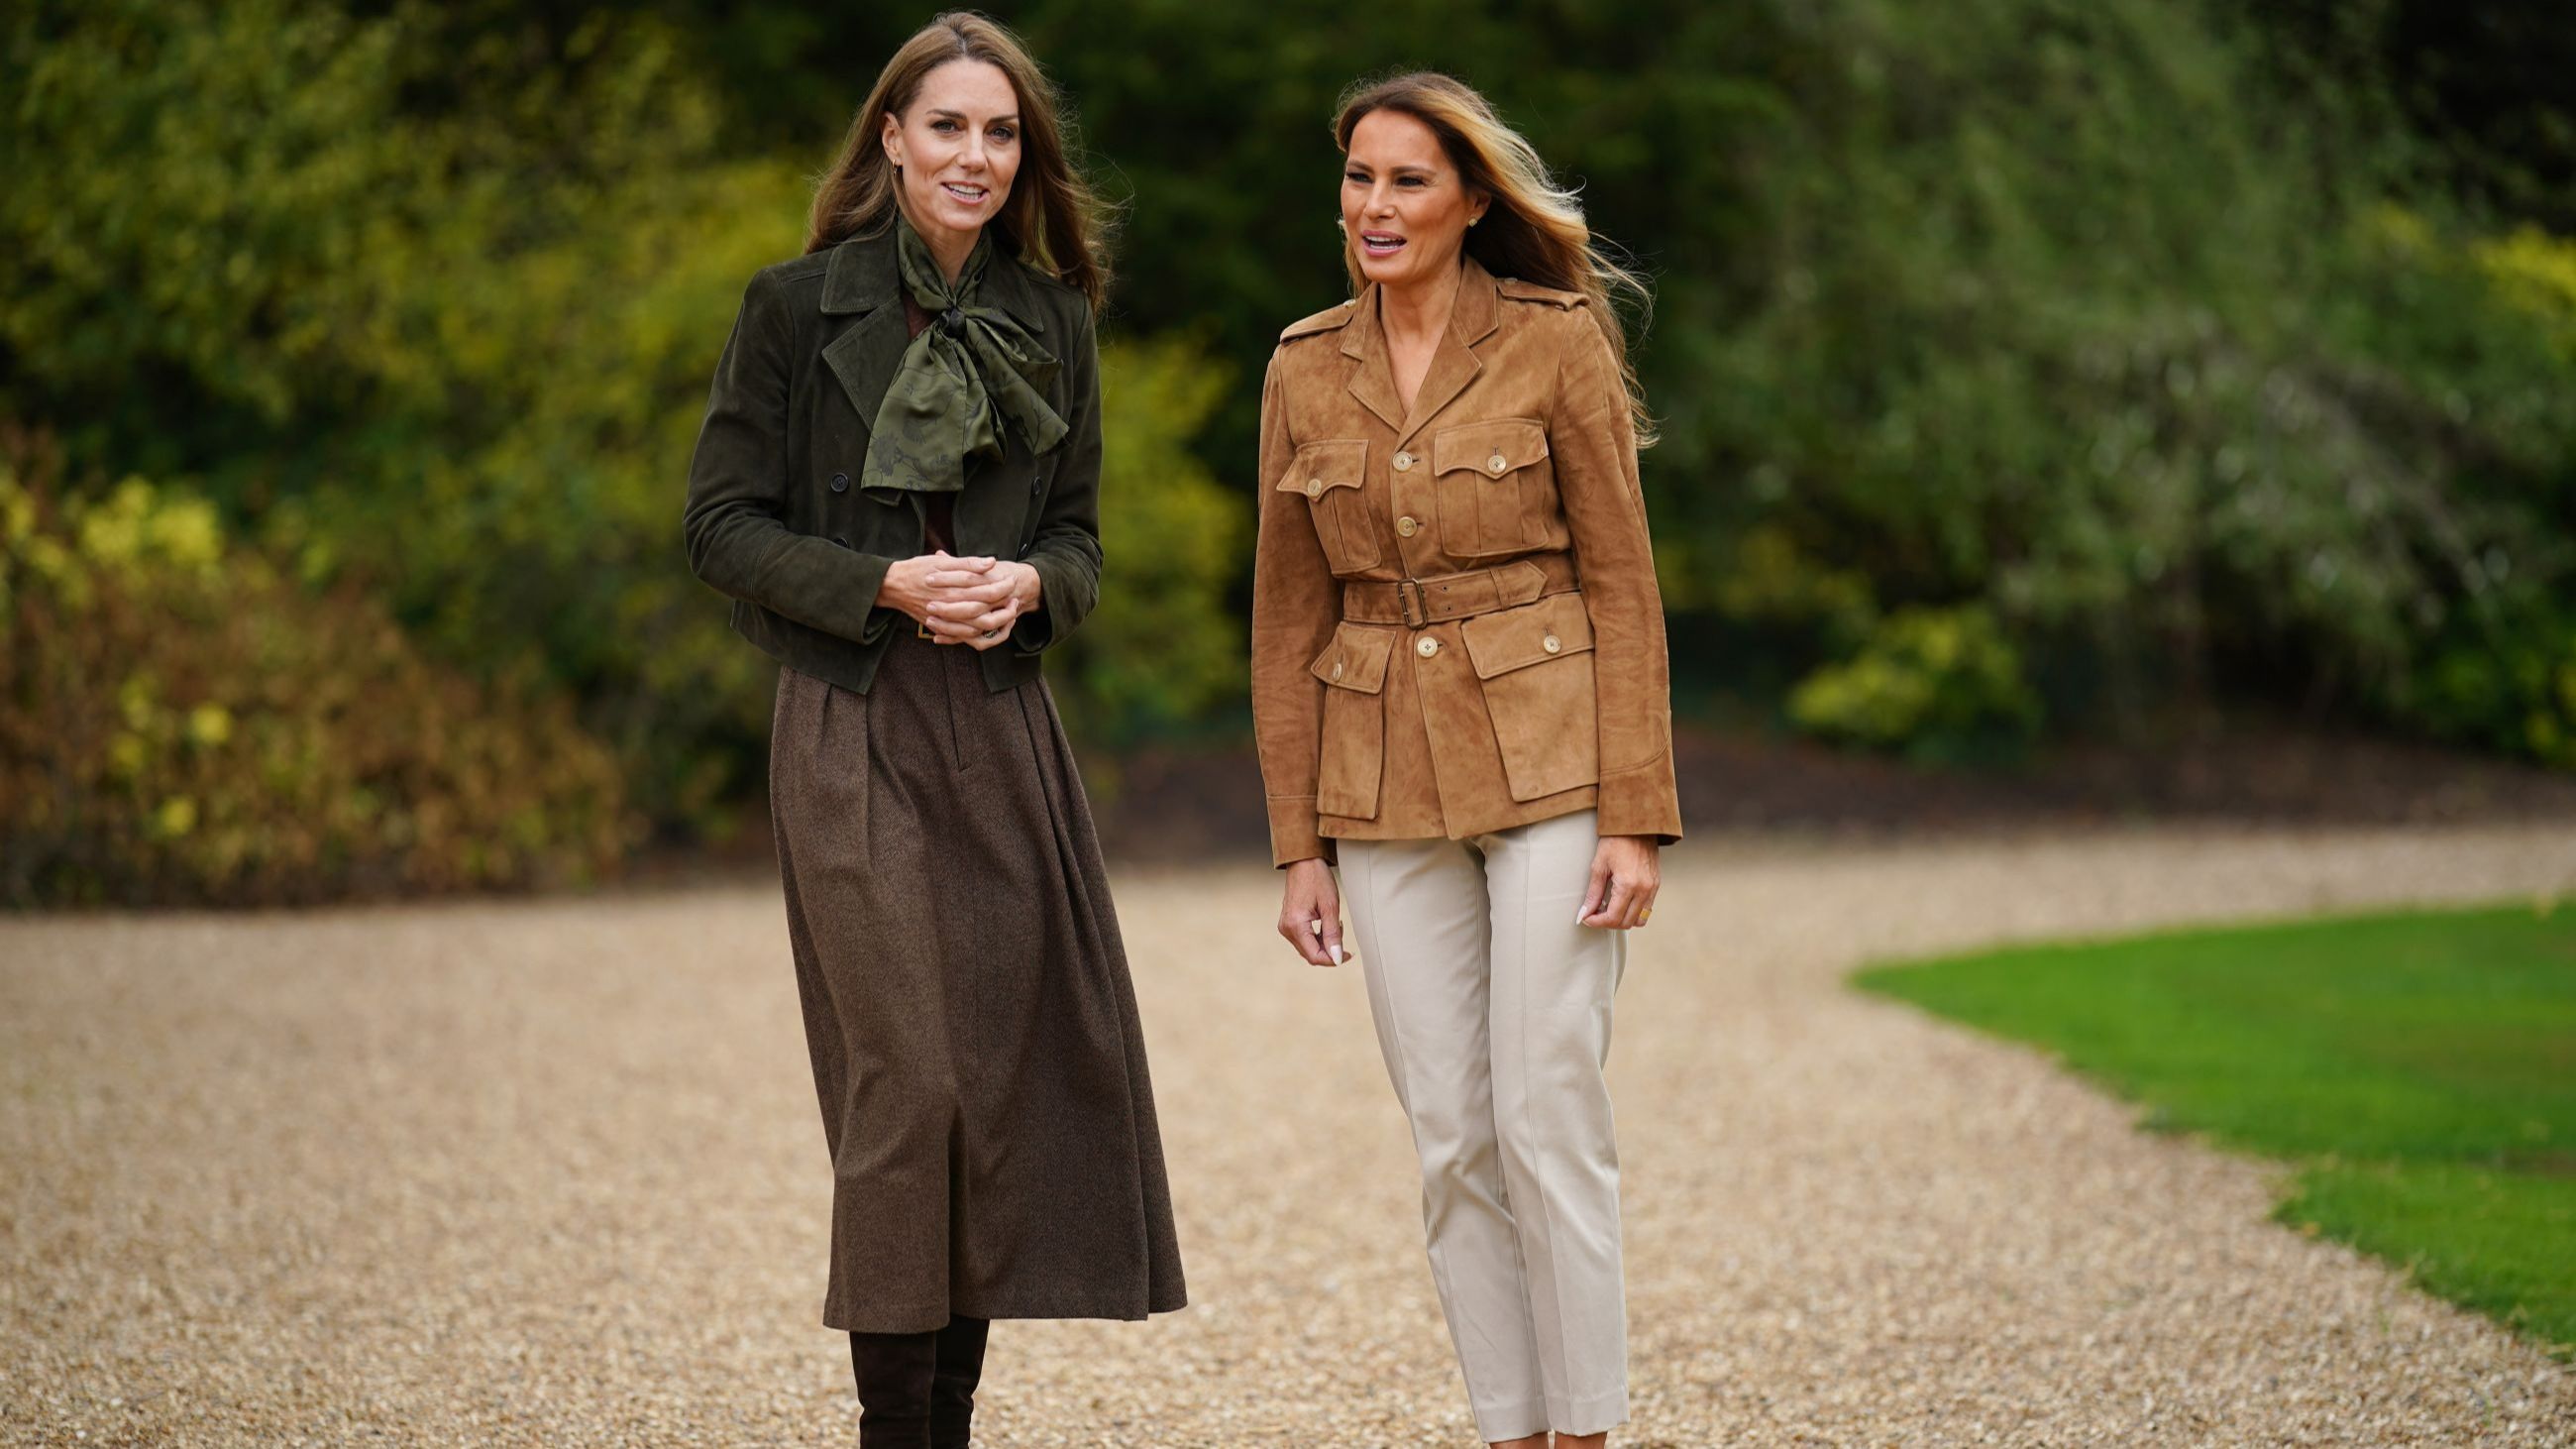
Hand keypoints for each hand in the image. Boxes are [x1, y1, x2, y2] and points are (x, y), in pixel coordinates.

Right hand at [877, 552, 1041, 650]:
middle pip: (986, 613)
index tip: (1013, 581)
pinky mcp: (940, 627)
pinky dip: (978, 636)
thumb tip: (991, 561)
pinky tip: (988, 629)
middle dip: (1006, 609)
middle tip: (1015, 601)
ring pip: (977, 629)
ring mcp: (945, 619)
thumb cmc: (917, 569)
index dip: (1004, 587)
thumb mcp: (942, 561)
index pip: (988, 590)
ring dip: (996, 625)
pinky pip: (962, 638)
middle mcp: (951, 606)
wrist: (892, 586)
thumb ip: (968, 563)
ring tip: (1008, 616)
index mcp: (953, 588)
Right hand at [1276, 858, 1352, 966]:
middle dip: (1329, 952)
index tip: (1349, 954)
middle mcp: (1287, 929)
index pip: (1314, 956)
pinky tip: (1327, 926)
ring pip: (1308, 948)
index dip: (1333, 960)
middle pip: (1310, 954)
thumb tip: (1337, 958)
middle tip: (1344, 938)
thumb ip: (1333, 934)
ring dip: (1324, 944)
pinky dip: (1318, 938)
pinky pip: (1304, 939)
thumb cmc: (1317, 879)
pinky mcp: (1288, 923)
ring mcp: (1285, 926)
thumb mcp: (1330, 906)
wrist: (1303, 862)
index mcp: (1296, 925)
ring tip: (1336, 926)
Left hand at [1577, 835, 1659, 929]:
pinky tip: (1620, 902)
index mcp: (1628, 885)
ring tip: (1608, 909)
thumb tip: (1584, 912)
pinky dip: (1633, 912)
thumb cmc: (1616, 840)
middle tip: (1594, 914)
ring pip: (1639, 920)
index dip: (1597, 922)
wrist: (1637, 824)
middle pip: (1626, 923)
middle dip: (1608, 923)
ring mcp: (1652, 888)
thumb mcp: (1599, 866)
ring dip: (1623, 920)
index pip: (1613, 918)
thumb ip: (1593, 893)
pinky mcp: (1656, 884)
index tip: (1586, 918)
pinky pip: (1647, 909)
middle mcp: (1644, 889)